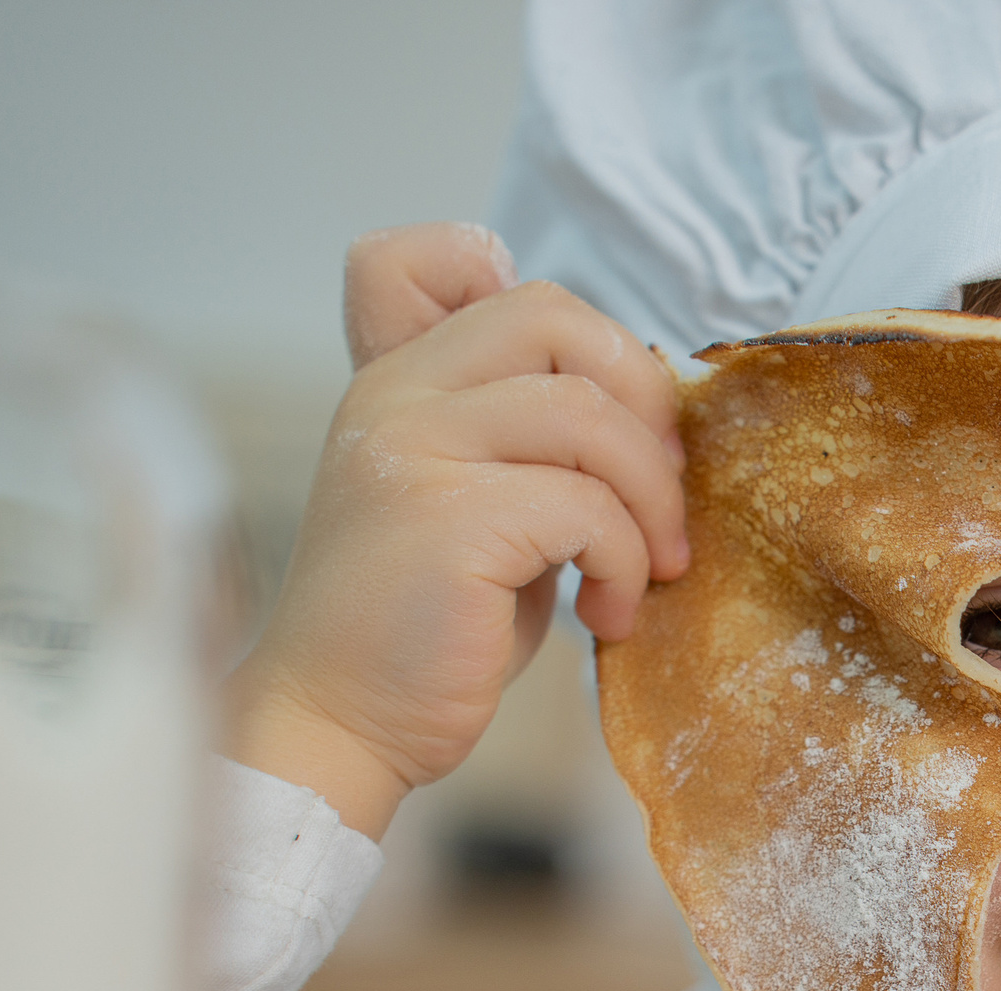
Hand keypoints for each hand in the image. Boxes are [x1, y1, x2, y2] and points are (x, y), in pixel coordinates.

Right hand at [226, 222, 689, 837]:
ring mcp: (411, 449)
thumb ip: (523, 437)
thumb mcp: (473, 502)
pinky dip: (627, 563)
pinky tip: (606, 614)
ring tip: (647, 571)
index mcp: (396, 379)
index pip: (444, 257)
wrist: (340, 723)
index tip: (602, 406)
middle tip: (661, 497)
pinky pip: (587, 507)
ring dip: (651, 501)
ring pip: (587, 414)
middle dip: (644, 402)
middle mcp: (393, 396)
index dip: (555, 313)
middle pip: (553, 317)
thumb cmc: (426, 626)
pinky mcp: (445, 520)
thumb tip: (648, 405)